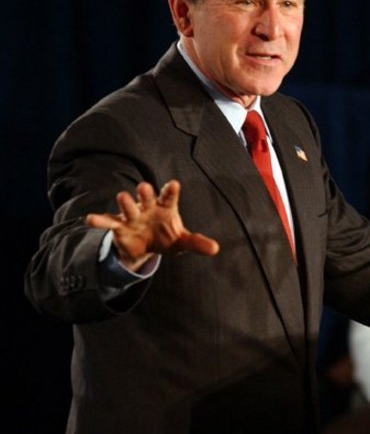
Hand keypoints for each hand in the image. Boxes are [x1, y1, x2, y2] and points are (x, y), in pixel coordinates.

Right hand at [85, 179, 219, 270]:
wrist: (145, 246)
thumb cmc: (166, 236)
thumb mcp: (182, 242)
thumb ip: (196, 243)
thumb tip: (216, 249)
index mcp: (165, 206)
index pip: (169, 196)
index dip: (171, 190)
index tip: (174, 184)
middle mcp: (147, 207)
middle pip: (146, 196)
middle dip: (145, 192)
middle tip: (144, 187)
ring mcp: (132, 215)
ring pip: (128, 206)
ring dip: (126, 202)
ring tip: (122, 197)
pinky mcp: (119, 226)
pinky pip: (109, 222)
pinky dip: (99, 221)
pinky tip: (89, 219)